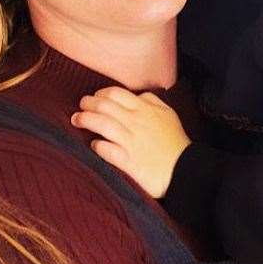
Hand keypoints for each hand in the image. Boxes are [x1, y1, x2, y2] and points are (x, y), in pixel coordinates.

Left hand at [71, 86, 191, 198]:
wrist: (186, 170)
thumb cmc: (175, 142)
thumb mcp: (168, 114)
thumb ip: (152, 101)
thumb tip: (136, 95)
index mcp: (145, 109)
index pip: (116, 93)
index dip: (101, 93)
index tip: (95, 97)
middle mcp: (136, 122)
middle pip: (105, 106)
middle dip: (88, 103)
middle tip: (81, 105)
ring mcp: (131, 142)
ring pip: (103, 125)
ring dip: (86, 120)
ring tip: (76, 120)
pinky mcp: (129, 162)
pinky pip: (108, 151)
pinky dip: (98, 146)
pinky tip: (92, 144)